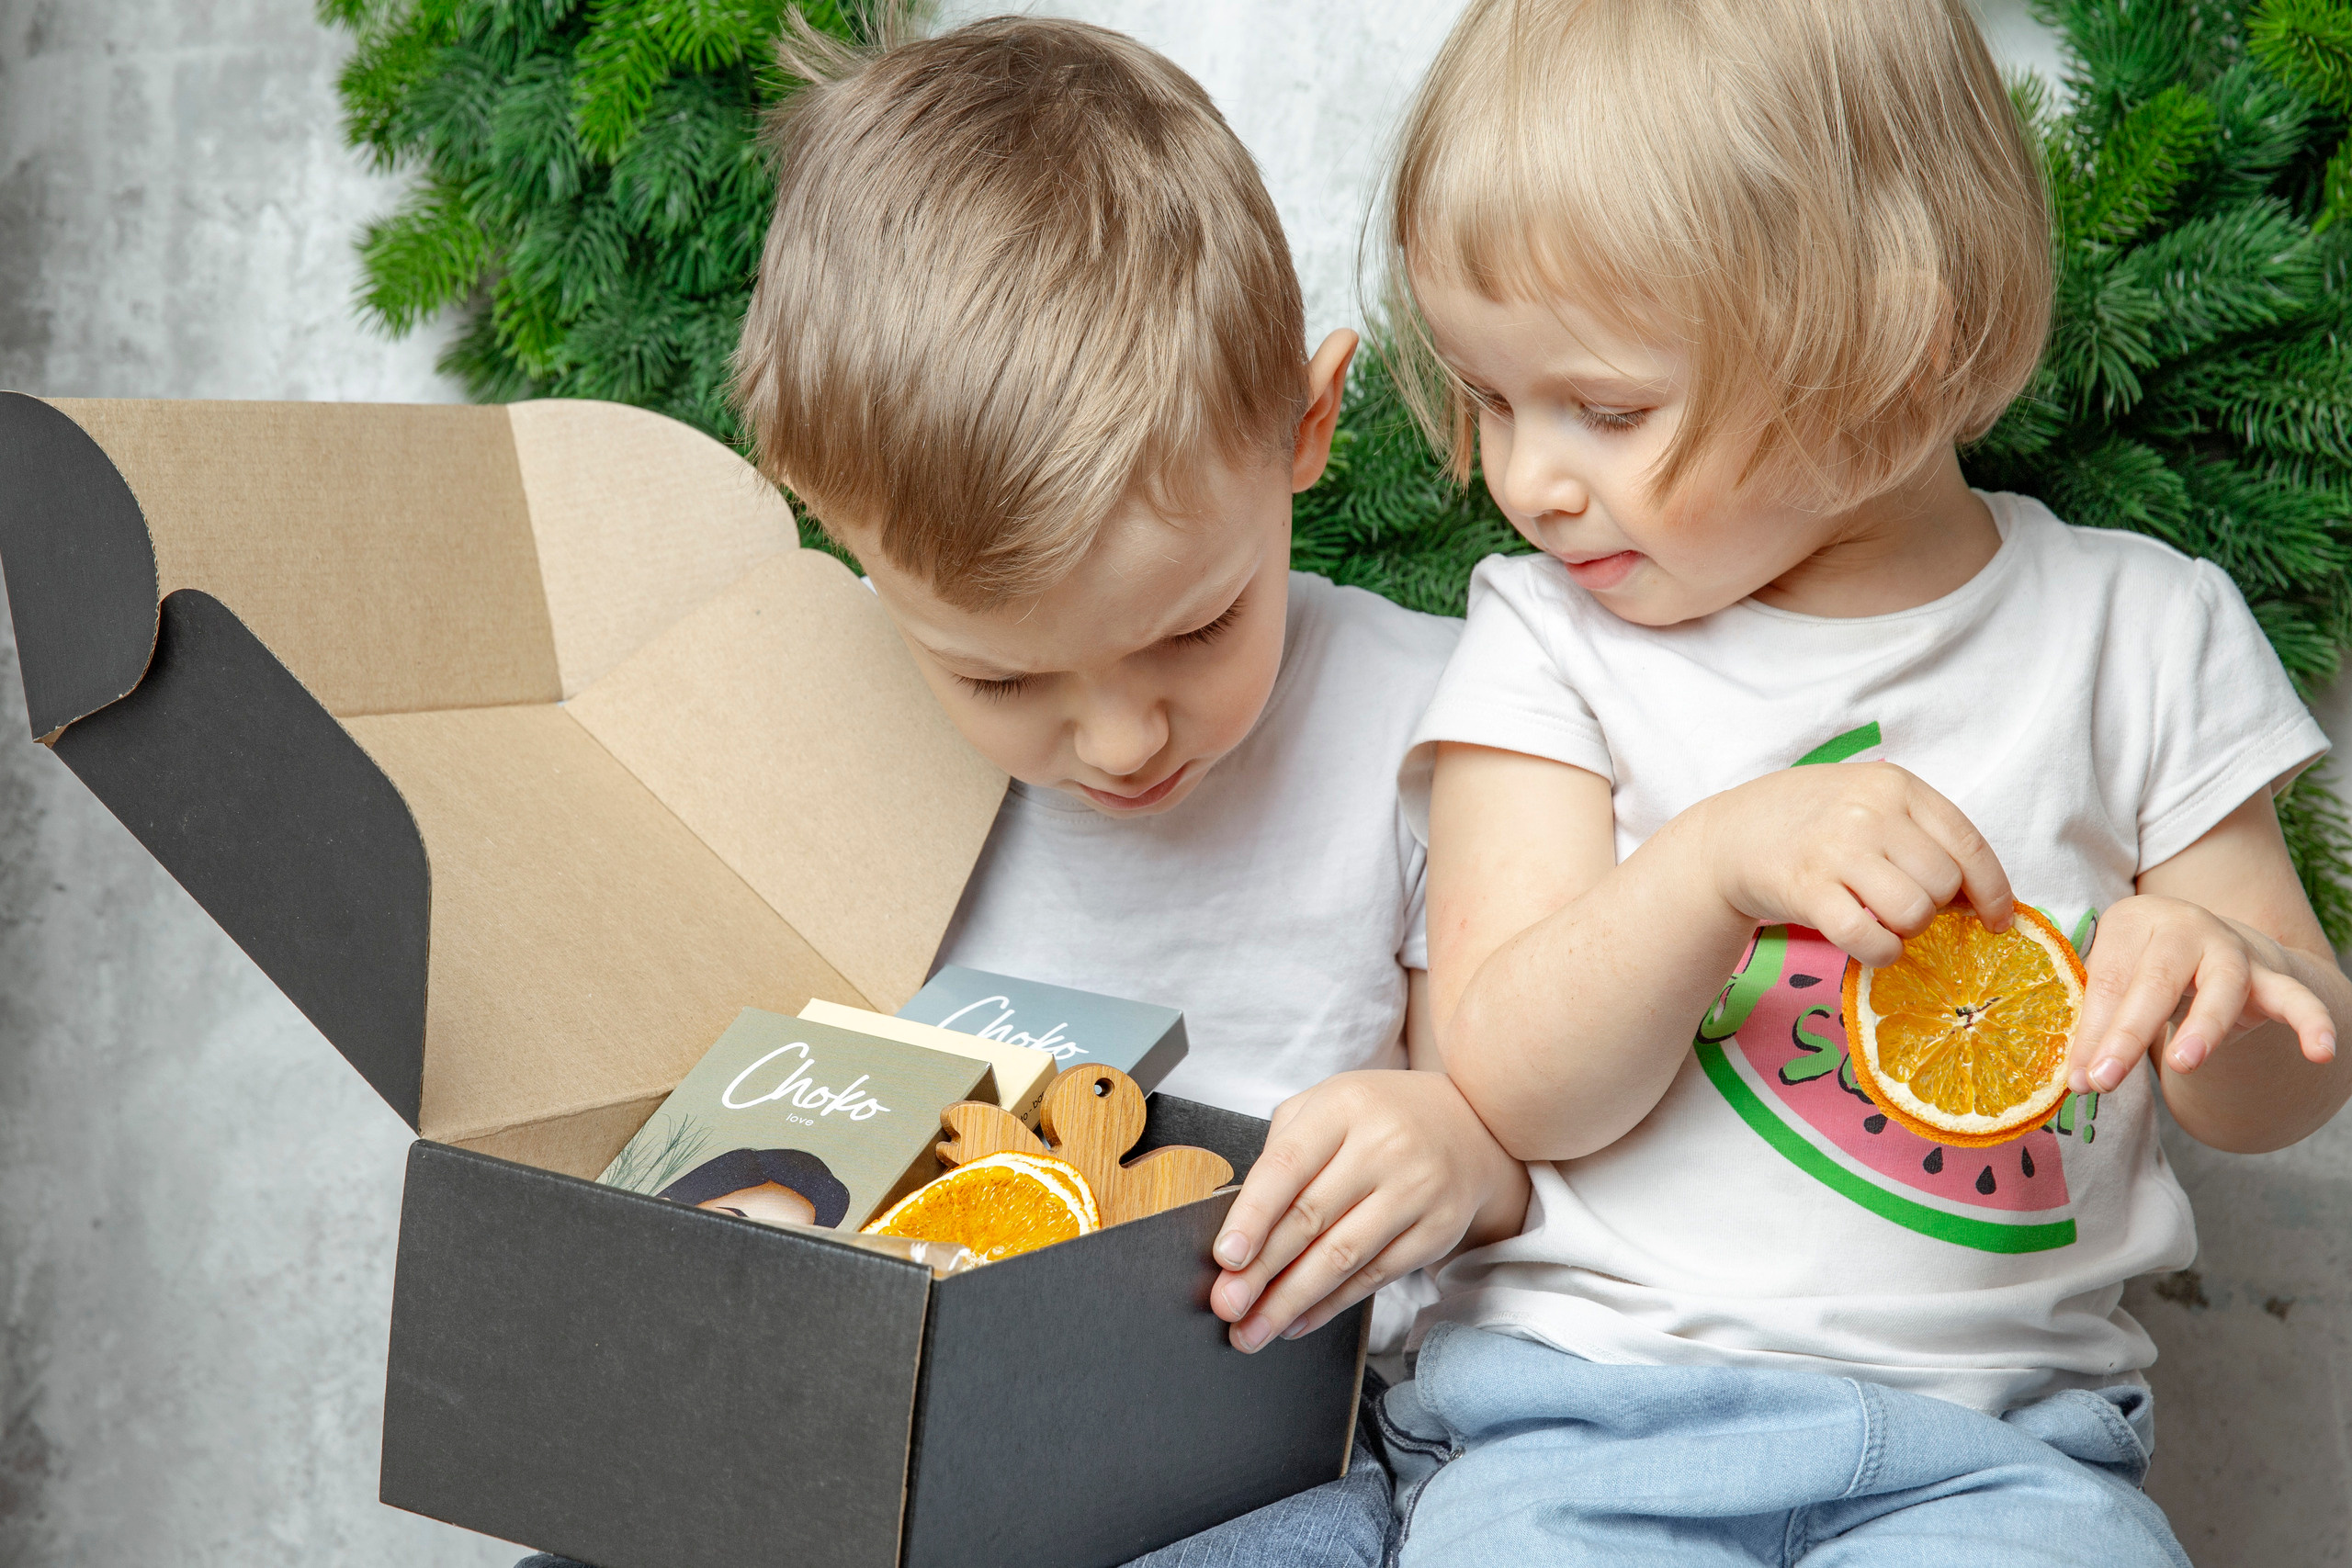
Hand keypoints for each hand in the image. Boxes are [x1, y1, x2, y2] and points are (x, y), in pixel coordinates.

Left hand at [1208, 1071, 1528, 1352]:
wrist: (1474, 1125)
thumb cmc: (1380, 1118)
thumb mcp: (1329, 1105)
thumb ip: (1283, 1149)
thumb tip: (1241, 1223)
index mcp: (1343, 1107)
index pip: (1287, 1165)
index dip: (1253, 1215)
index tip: (1226, 1257)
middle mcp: (1383, 1146)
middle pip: (1310, 1219)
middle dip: (1261, 1271)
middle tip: (1226, 1306)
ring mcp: (1416, 1190)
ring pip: (1342, 1257)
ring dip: (1291, 1301)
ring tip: (1254, 1330)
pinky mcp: (1437, 1230)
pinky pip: (1375, 1276)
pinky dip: (1331, 1305)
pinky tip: (1298, 1321)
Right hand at [1698, 761, 2012, 965]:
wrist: (1732, 833)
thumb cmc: (1813, 821)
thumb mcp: (1869, 801)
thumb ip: (1920, 833)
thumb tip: (1979, 897)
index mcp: (1895, 785)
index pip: (1968, 845)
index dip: (1994, 891)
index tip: (1998, 920)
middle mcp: (1869, 812)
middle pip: (1943, 884)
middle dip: (1933, 907)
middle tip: (1902, 904)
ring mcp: (1836, 850)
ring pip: (1913, 913)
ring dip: (1905, 930)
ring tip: (1881, 918)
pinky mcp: (1807, 889)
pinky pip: (1869, 938)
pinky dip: (1880, 952)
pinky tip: (1870, 943)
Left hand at [2072, 894, 2337, 1092]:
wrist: (2208, 944)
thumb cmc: (2146, 967)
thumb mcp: (2117, 985)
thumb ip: (2097, 1027)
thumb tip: (2078, 1080)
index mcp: (2133, 923)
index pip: (2108, 980)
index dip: (2092, 1032)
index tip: (2080, 1078)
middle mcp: (2184, 927)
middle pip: (2156, 979)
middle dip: (2129, 1033)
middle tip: (2106, 1079)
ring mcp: (2232, 949)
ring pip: (2223, 984)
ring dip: (2203, 1026)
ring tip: (2182, 1064)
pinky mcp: (2271, 975)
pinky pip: (2296, 997)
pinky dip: (2312, 1022)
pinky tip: (2321, 1052)